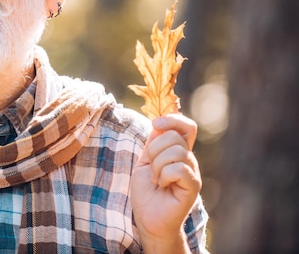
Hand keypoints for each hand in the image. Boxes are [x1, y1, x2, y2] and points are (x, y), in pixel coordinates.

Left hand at [131, 114, 201, 252]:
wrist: (148, 218)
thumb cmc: (146, 192)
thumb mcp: (145, 162)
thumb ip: (152, 143)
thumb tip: (159, 123)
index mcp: (178, 151)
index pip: (186, 126)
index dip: (173, 119)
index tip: (155, 123)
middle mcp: (189, 159)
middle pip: (174, 136)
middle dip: (154, 150)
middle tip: (152, 169)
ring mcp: (193, 172)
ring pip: (175, 151)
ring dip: (157, 165)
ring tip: (157, 179)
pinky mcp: (193, 186)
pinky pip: (178, 168)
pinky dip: (164, 176)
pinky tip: (163, 186)